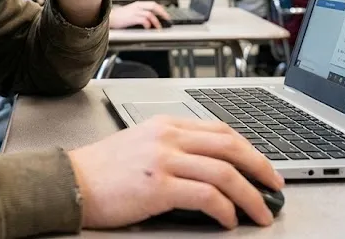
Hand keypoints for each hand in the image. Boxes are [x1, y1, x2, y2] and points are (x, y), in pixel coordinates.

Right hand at [68, 116, 284, 229]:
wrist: (69, 182)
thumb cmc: (100, 171)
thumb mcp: (139, 144)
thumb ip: (171, 148)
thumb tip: (209, 169)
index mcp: (164, 124)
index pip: (219, 129)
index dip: (248, 148)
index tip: (262, 165)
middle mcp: (167, 137)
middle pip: (230, 145)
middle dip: (260, 167)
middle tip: (276, 186)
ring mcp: (164, 160)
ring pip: (225, 173)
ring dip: (250, 196)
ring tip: (261, 213)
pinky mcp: (159, 186)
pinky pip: (207, 196)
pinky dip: (225, 210)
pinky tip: (229, 220)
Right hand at [109, 1, 169, 28]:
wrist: (109, 18)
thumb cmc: (119, 17)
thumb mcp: (130, 12)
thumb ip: (140, 13)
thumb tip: (150, 20)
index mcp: (138, 4)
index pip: (153, 4)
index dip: (161, 9)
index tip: (166, 15)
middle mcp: (137, 6)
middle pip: (153, 6)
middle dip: (162, 13)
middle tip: (167, 19)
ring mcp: (134, 12)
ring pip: (150, 14)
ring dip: (156, 21)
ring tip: (158, 28)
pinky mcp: (132, 18)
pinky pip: (143, 20)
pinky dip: (148, 24)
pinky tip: (148, 27)